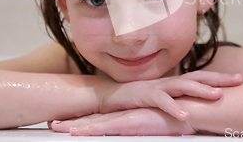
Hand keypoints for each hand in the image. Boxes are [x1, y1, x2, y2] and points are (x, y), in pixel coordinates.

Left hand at [50, 108, 196, 135]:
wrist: (189, 109)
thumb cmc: (176, 117)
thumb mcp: (158, 123)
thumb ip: (146, 125)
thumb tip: (144, 127)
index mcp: (128, 116)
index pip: (102, 119)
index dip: (85, 120)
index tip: (70, 123)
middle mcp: (123, 116)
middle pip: (93, 120)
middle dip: (72, 122)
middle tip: (54, 123)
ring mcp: (124, 118)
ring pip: (93, 124)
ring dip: (74, 126)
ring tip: (56, 127)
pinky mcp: (128, 122)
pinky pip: (104, 128)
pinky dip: (88, 130)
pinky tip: (75, 132)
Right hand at [99, 71, 241, 120]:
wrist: (112, 95)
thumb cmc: (140, 97)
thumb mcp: (164, 98)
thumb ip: (179, 98)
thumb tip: (198, 105)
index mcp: (176, 82)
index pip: (202, 77)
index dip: (220, 77)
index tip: (240, 79)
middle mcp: (170, 81)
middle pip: (198, 77)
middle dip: (218, 78)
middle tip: (238, 80)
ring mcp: (158, 87)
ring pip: (183, 86)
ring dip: (201, 90)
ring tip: (217, 95)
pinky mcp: (146, 95)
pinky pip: (162, 102)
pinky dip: (174, 108)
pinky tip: (185, 116)